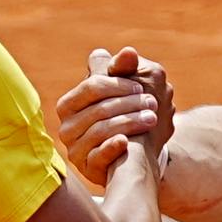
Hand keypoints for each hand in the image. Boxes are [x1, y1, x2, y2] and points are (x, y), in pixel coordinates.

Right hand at [50, 46, 175, 182]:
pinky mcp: (87, 169)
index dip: (118, 84)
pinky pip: (97, 157)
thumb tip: (129, 52)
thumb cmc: (125, 114)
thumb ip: (124, 69)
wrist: (134, 155)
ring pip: (100, 131)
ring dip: (129, 122)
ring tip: (152, 118)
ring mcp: (75, 150)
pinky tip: (127, 141)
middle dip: (128, 104)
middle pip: (98, 109)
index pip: (91, 87)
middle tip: (154, 102)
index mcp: (70, 104)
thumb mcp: (125, 89)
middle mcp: (67, 127)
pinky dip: (112, 147)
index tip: (141, 87)